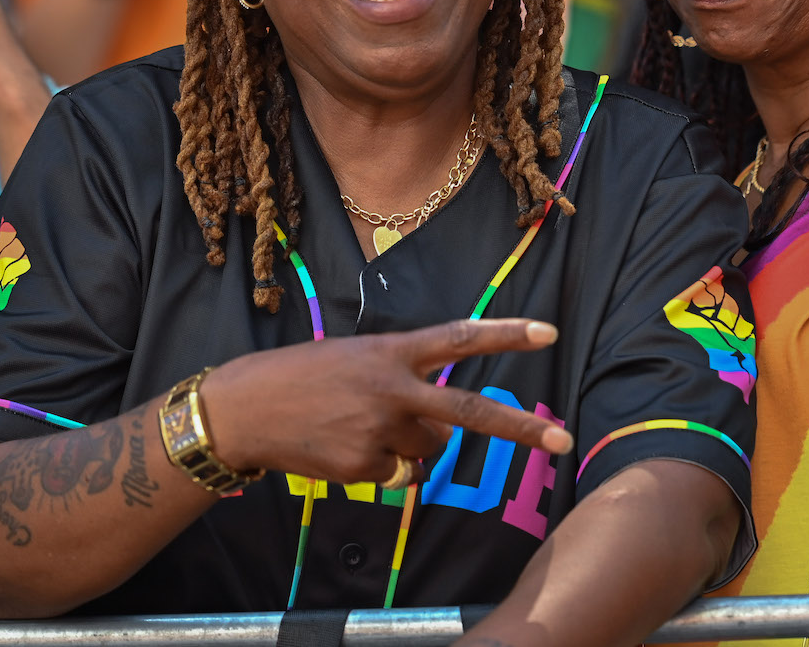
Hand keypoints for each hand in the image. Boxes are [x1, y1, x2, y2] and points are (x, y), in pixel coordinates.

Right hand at [201, 318, 574, 483]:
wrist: (245, 409)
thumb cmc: (304, 377)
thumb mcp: (358, 358)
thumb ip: (404, 381)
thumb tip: (437, 431)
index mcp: (392, 352)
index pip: (460, 338)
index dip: (506, 334)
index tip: (549, 332)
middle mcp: (393, 390)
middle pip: (469, 412)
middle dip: (520, 429)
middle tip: (563, 440)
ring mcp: (380, 431)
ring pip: (429, 452)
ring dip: (412, 447)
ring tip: (364, 427)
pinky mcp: (363, 467)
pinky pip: (395, 476)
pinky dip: (378, 468)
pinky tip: (342, 449)